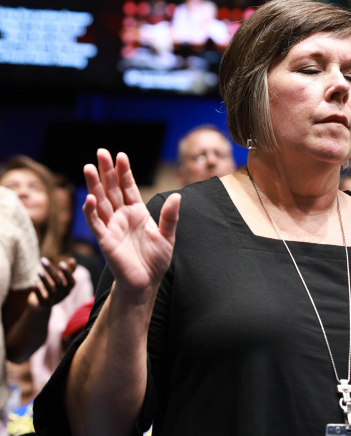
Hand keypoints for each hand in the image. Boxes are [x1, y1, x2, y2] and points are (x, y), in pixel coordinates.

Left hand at [32, 256, 75, 308]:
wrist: (44, 303)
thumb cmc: (55, 286)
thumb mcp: (63, 279)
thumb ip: (69, 270)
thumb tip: (72, 260)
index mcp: (69, 289)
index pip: (71, 281)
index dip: (67, 273)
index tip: (61, 262)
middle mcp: (63, 295)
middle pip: (58, 282)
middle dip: (50, 270)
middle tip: (42, 259)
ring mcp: (54, 300)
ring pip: (50, 289)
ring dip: (44, 280)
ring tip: (38, 271)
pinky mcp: (44, 304)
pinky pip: (41, 298)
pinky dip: (37, 291)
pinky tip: (33, 283)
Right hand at [83, 149, 179, 297]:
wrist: (146, 283)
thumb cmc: (156, 261)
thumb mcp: (168, 236)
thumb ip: (170, 217)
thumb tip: (177, 196)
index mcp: (137, 212)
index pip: (128, 187)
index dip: (124, 171)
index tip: (120, 155)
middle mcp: (122, 216)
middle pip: (111, 189)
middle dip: (106, 171)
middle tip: (100, 152)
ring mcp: (112, 227)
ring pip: (101, 202)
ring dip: (94, 185)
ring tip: (89, 167)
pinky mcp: (105, 240)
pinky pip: (96, 224)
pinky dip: (91, 212)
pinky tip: (90, 199)